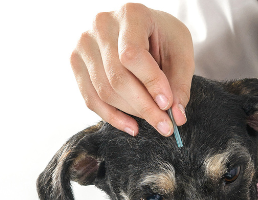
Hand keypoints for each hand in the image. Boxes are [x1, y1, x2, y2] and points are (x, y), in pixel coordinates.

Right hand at [71, 3, 194, 136]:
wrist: (144, 28)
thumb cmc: (164, 38)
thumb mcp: (181, 54)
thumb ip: (179, 84)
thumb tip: (177, 117)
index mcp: (131, 14)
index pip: (132, 55)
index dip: (150, 82)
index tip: (167, 105)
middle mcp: (101, 25)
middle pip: (117, 77)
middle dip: (144, 106)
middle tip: (165, 126)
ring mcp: (84, 43)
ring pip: (104, 91)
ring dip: (131, 113)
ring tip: (155, 122)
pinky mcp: (76, 62)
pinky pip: (90, 98)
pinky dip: (112, 117)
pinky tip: (132, 126)